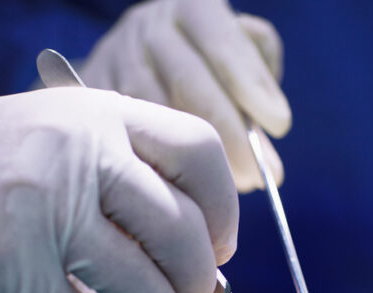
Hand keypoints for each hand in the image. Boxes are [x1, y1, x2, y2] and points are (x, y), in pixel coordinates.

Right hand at [0, 87, 237, 292]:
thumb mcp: (48, 136)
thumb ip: (118, 180)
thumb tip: (203, 259)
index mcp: (95, 113)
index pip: (200, 150)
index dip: (225, 209)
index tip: (220, 250)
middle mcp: (78, 150)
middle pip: (182, 229)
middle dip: (199, 285)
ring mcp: (42, 207)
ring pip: (144, 284)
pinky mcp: (6, 266)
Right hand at [80, 0, 288, 191]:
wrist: (134, 58)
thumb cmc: (205, 62)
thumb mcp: (238, 51)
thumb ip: (258, 74)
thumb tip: (267, 125)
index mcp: (191, 8)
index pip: (224, 44)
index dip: (253, 84)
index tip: (281, 124)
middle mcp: (149, 29)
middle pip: (191, 83)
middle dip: (230, 137)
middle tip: (259, 176)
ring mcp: (115, 60)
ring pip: (156, 115)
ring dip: (194, 162)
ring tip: (225, 195)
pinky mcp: (91, 95)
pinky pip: (126, 137)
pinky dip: (159, 169)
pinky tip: (183, 195)